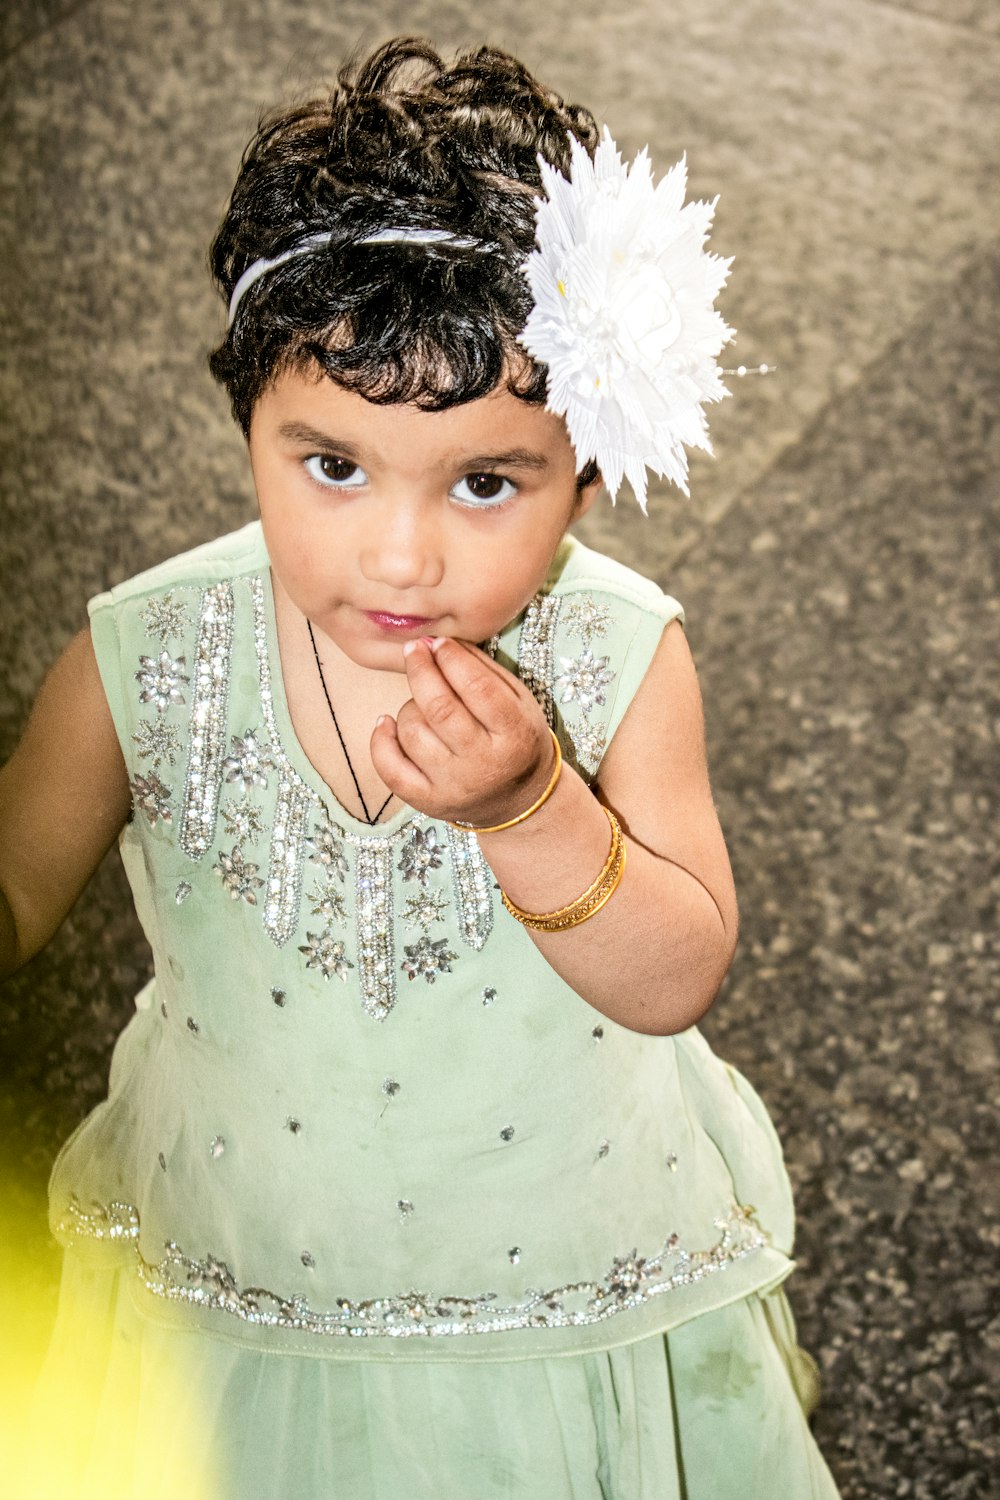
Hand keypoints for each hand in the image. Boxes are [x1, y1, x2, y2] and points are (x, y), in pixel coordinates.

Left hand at [370, 637, 554, 826]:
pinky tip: (387, 722)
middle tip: (414, 650)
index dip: (451, 658)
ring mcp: (453, 786)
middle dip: (421, 670)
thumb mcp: (517, 700)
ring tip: (422, 702)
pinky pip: (390, 769)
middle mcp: (484, 764)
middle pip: (439, 708)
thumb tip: (438, 643)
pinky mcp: (428, 801)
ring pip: (412, 731)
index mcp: (515, 734)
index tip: (438, 643)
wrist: (520, 799)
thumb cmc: (515, 739)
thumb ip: (482, 668)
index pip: (477, 688)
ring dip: (410, 705)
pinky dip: (381, 740)